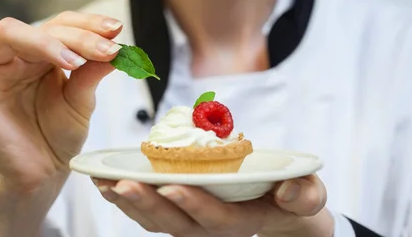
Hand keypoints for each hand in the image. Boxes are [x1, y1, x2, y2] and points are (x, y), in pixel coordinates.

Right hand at [0, 12, 122, 234]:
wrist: (43, 174)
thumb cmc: (59, 136)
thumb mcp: (82, 102)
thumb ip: (91, 74)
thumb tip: (115, 47)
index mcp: (45, 55)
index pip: (63, 25)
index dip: (89, 25)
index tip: (116, 32)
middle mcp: (19, 57)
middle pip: (43, 28)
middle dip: (78, 36)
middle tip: (107, 50)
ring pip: (10, 35)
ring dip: (46, 41)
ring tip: (75, 61)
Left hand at [94, 174, 332, 236]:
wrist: (275, 204)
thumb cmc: (289, 194)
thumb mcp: (307, 194)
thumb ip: (304, 194)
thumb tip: (289, 192)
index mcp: (242, 221)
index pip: (216, 218)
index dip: (194, 204)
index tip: (172, 187)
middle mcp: (211, 228)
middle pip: (175, 223)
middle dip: (148, 205)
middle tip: (123, 185)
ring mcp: (190, 223)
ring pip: (155, 221)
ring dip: (129, 204)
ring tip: (103, 184)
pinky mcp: (176, 215)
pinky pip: (148, 213)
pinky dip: (126, 200)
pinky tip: (105, 184)